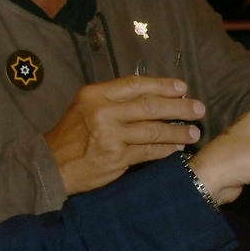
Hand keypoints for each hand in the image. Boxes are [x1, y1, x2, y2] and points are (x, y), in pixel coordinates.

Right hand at [47, 77, 204, 196]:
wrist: (50, 165)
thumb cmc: (71, 135)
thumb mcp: (85, 107)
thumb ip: (113, 100)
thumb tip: (152, 96)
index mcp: (95, 94)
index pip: (136, 84)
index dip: (162, 85)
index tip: (183, 88)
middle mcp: (103, 112)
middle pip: (149, 106)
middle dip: (179, 107)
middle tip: (199, 108)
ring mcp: (110, 135)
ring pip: (153, 130)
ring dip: (177, 131)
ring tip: (194, 132)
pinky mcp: (116, 158)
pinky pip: (148, 152)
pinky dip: (166, 150)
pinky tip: (177, 150)